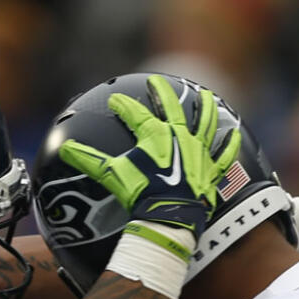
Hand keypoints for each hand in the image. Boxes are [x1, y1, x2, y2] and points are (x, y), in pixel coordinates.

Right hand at [59, 74, 240, 244]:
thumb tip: (63, 149)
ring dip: (203, 107)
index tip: (114, 100)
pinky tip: (234, 133)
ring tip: (205, 94)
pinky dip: (229, 145)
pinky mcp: (211, 170)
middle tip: (156, 81)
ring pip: (203, 122)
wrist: (169, 217)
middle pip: (171, 108)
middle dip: (161, 93)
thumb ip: (89, 160)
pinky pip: (223, 155)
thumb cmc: (141, 195)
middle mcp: (179, 137)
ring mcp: (198, 153)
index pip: (135, 114)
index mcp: (154, 135)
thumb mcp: (113, 176)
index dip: (122, 106)